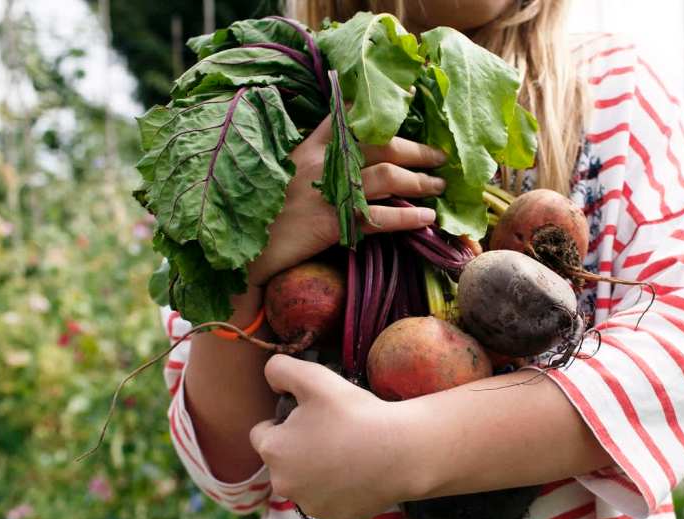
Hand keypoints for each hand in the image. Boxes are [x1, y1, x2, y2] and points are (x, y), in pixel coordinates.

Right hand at [247, 115, 446, 285]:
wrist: (244, 250)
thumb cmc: (267, 214)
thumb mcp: (286, 174)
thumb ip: (317, 161)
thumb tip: (353, 158)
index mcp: (309, 147)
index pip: (348, 117)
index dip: (381, 109)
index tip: (409, 102)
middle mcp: (320, 163)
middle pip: (379, 144)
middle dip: (416, 150)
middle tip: (439, 157)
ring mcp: (326, 192)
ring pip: (386, 177)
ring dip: (420, 181)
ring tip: (438, 186)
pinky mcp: (330, 224)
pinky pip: (378, 218)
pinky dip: (406, 218)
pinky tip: (425, 219)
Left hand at [249, 354, 419, 518]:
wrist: (401, 451)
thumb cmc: (355, 413)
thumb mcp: (314, 377)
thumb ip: (280, 369)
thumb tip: (270, 377)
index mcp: (273, 450)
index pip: (262, 433)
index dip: (284, 421)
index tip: (311, 416)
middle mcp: (284, 484)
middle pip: (284, 461)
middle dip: (299, 448)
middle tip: (332, 432)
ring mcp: (311, 505)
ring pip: (307, 483)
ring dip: (318, 471)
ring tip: (349, 451)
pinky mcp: (337, 518)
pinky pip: (332, 500)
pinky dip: (342, 490)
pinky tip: (361, 473)